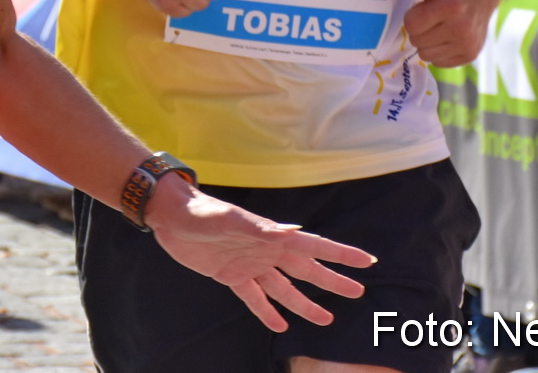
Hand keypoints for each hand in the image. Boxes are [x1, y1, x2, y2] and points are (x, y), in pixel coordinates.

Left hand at [147, 175, 371, 330]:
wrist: (171, 217)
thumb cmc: (201, 211)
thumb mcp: (229, 218)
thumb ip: (259, 228)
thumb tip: (292, 232)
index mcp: (272, 236)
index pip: (314, 246)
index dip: (340, 254)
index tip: (366, 261)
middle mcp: (266, 251)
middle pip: (306, 270)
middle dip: (331, 281)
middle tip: (357, 292)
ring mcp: (250, 265)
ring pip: (284, 289)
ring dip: (304, 304)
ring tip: (325, 319)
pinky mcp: (231, 277)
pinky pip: (254, 299)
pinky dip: (267, 312)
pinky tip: (279, 326)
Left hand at [404, 0, 497, 66]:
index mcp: (450, 6)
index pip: (412, 25)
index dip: (411, 17)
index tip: (420, 10)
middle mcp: (462, 28)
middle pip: (417, 41)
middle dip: (418, 30)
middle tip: (429, 20)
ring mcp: (467, 44)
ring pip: (426, 55)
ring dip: (427, 43)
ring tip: (437, 29)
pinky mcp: (470, 55)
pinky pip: (439, 63)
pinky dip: (439, 52)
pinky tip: (446, 38)